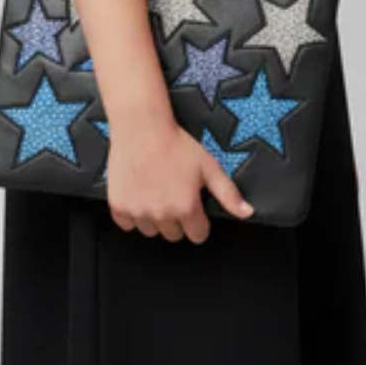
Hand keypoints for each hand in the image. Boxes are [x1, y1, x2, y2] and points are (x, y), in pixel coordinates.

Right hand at [106, 118, 254, 241]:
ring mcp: (138, 212)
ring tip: (156, 192)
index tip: (193, 207)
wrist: (141, 128)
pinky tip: (139, 194)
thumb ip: (229, 194)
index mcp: (185, 207)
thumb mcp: (209, 167)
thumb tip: (246, 212)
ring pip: (151, 231)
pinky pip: (128, 224)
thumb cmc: (175, 144)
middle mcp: (161, 214)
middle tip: (173, 195)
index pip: (197, 235)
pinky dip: (132, 214)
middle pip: (174, 235)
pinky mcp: (118, 207)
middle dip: (177, 220)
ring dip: (155, 218)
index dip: (199, 221)